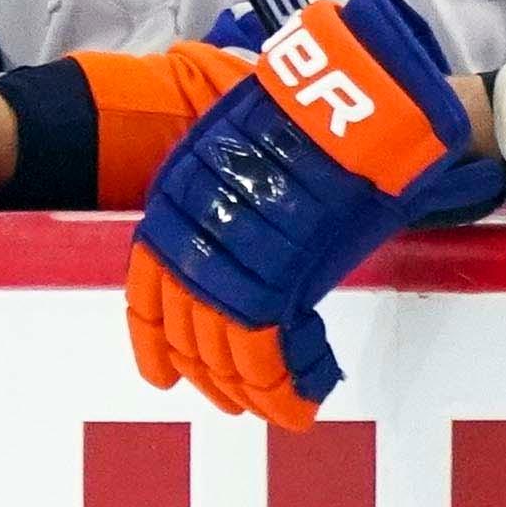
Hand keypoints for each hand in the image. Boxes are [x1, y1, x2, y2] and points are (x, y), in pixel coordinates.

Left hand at [127, 0, 505, 429]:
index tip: (163, 374)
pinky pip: (265, 353)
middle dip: (209, 372)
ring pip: (222, 347)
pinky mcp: (277, 278)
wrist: (357, 99)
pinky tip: (299, 404)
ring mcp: (231, 257)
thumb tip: (245, 234)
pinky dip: (283, 386)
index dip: (154, 341)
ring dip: (247, 387)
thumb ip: (238, 198)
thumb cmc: (316, 117)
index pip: (148, 289)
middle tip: (232, 399)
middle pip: (187, 326)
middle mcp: (190, 232)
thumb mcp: (253, 148)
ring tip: (273, 406)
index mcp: (177, 197)